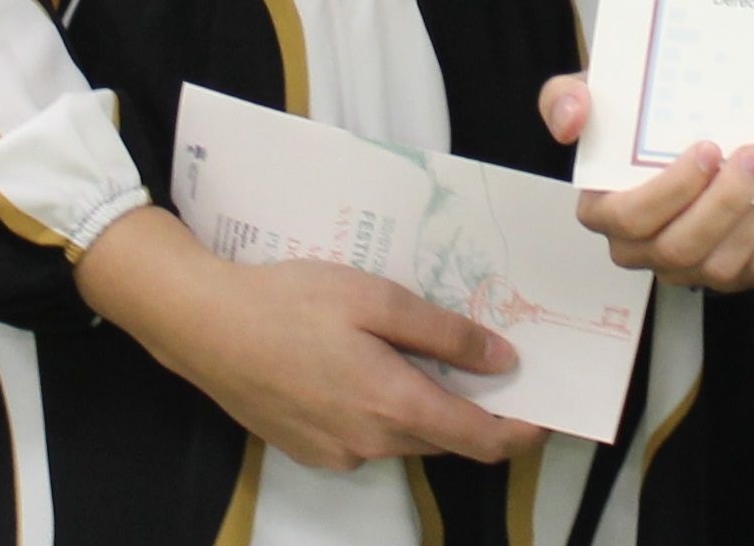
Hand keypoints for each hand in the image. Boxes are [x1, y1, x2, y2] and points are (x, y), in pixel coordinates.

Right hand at [76, 206, 545, 469]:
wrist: (204, 326)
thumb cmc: (292, 302)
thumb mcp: (378, 300)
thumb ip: (445, 335)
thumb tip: (503, 361)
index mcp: (395, 407)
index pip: (480, 441)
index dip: (522, 431)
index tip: (549, 411)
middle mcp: (370, 444)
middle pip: (445, 438)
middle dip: (476, 409)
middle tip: (494, 360)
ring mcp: (335, 452)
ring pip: (405, 436)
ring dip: (427, 405)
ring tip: (431, 352)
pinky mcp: (308, 447)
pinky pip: (367, 434)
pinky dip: (386, 408)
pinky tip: (372, 363)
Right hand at [542, 76, 753, 293]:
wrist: (695, 132)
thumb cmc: (639, 119)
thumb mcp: (594, 94)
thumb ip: (565, 99)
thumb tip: (571, 121)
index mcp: (604, 211)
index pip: (629, 219)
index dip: (670, 191)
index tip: (706, 150)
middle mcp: (640, 249)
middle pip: (677, 249)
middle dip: (720, 204)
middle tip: (750, 156)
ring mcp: (684, 267)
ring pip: (717, 266)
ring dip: (749, 221)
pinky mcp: (727, 272)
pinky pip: (752, 270)